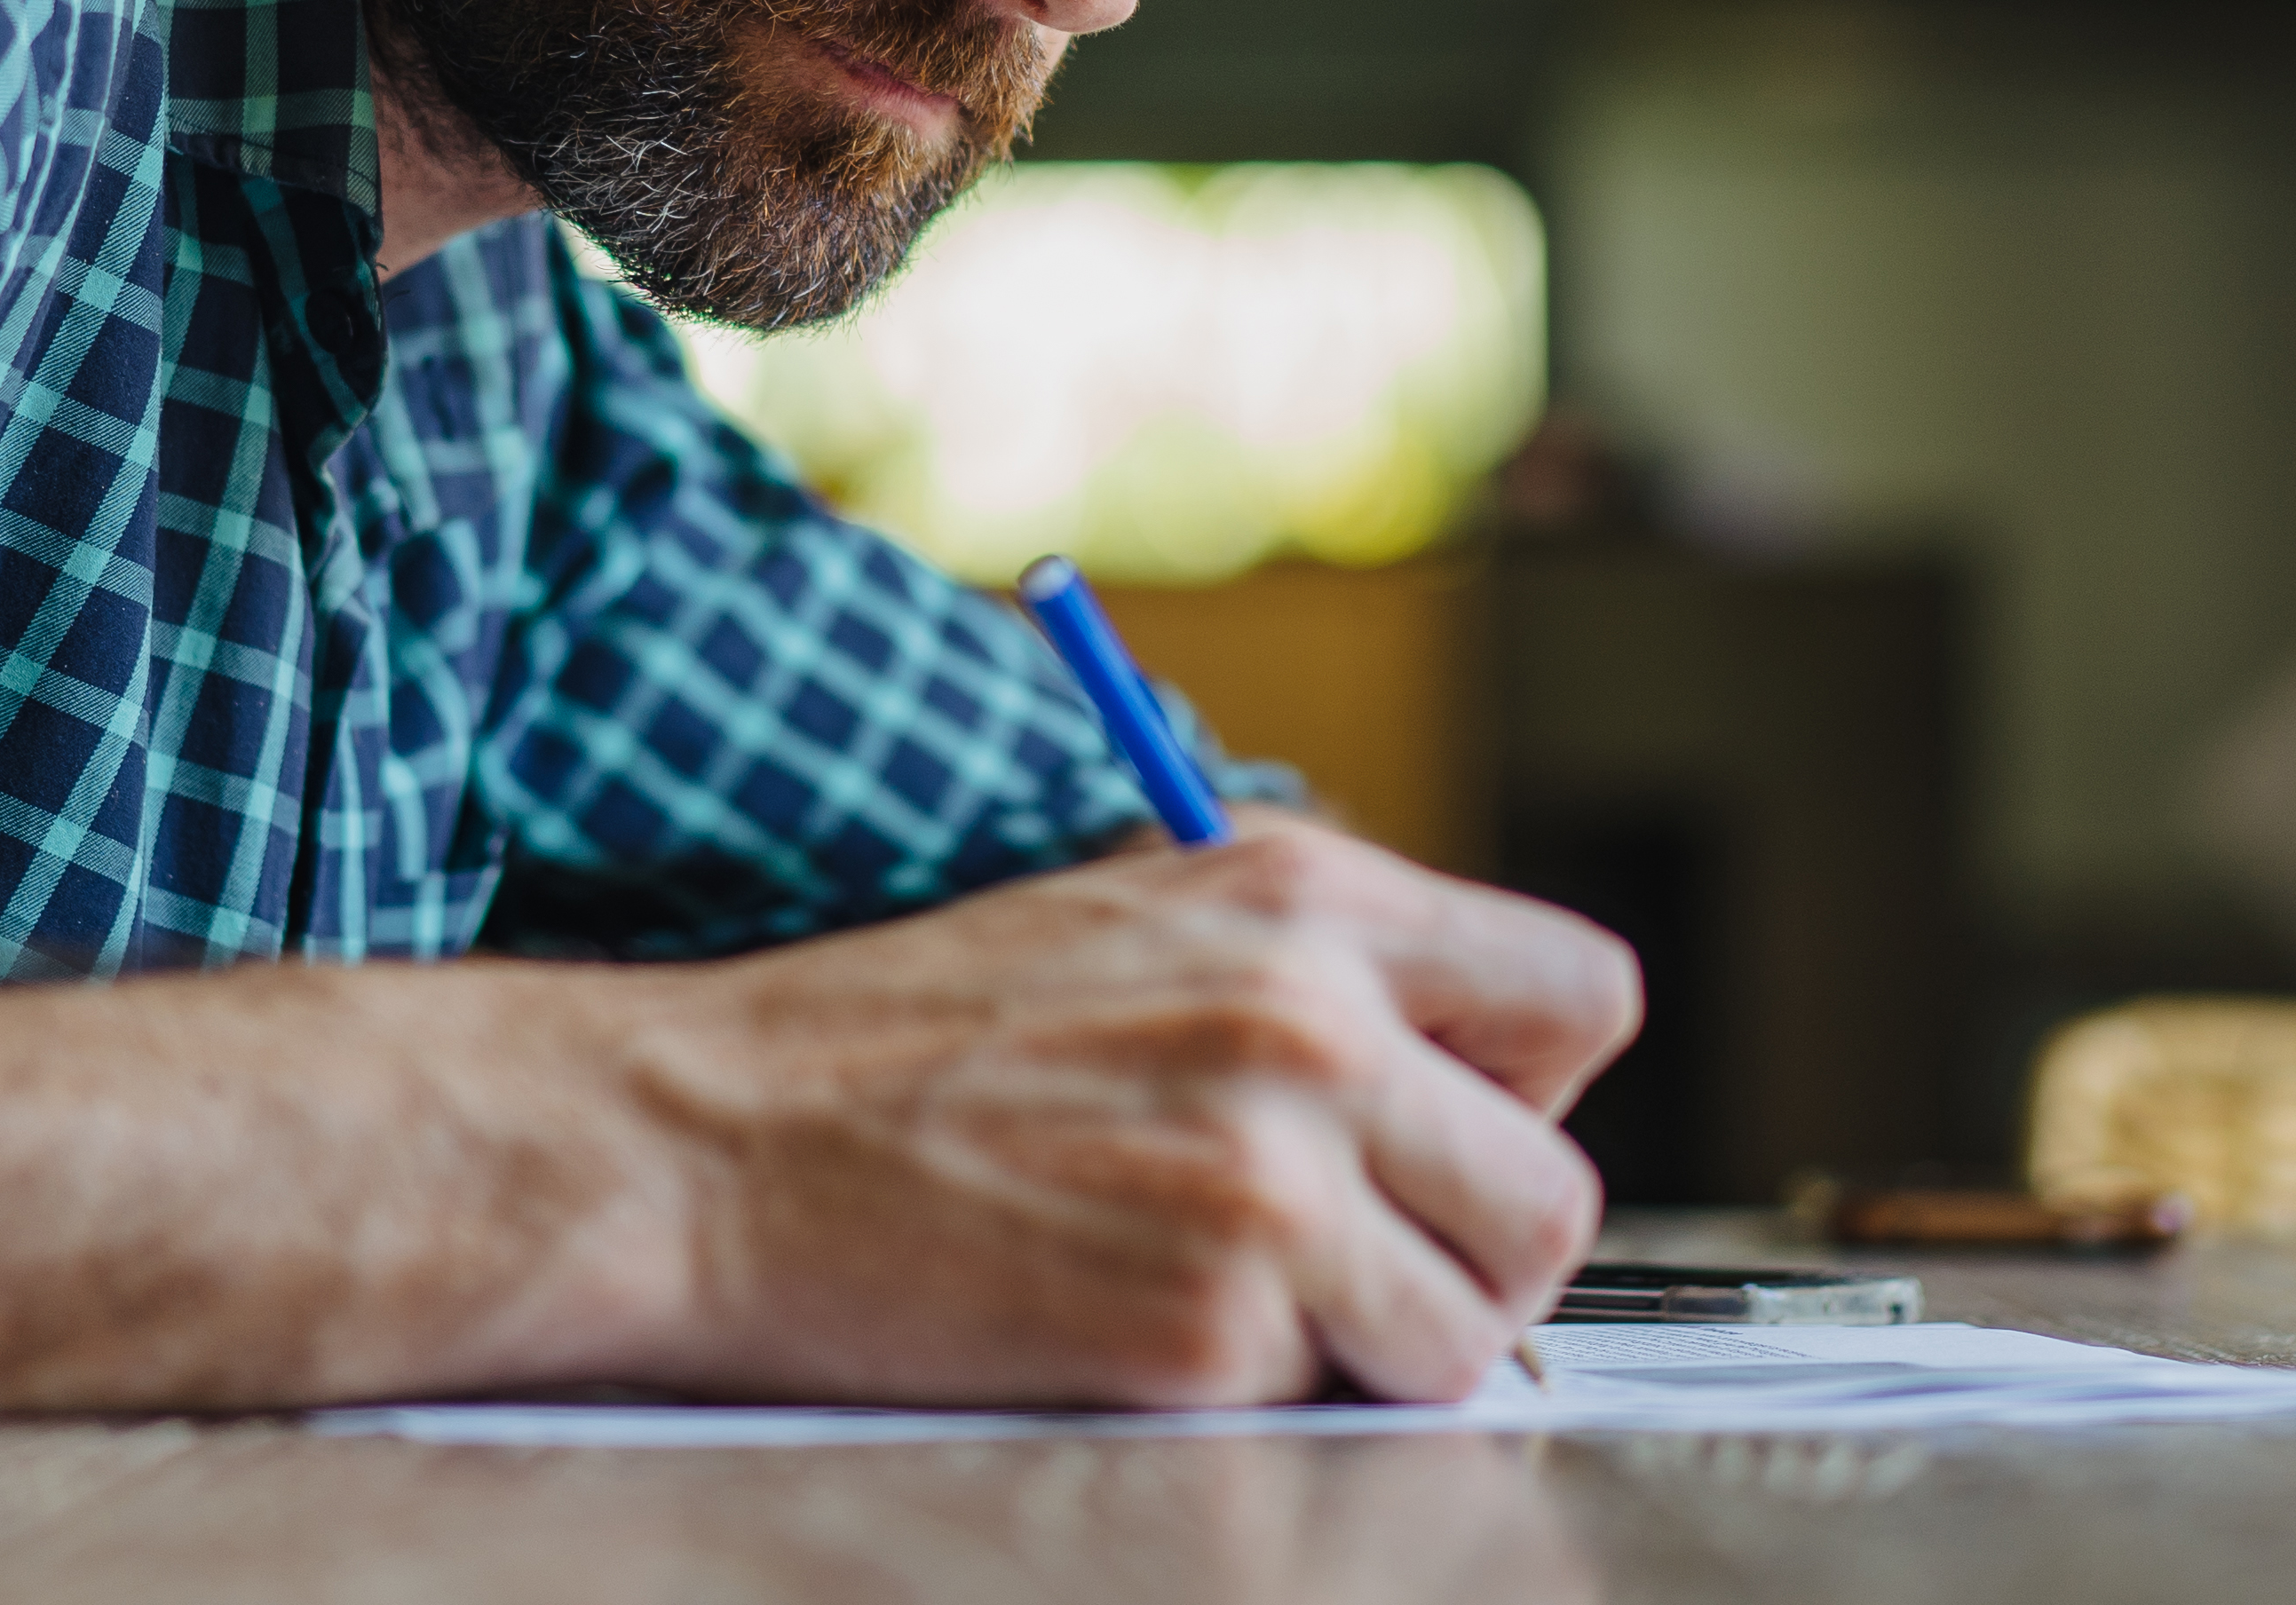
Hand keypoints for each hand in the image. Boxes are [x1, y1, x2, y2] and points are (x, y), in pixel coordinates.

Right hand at [605, 826, 1637, 1410]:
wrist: (711, 1143)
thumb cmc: (904, 1043)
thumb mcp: (1138, 922)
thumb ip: (1315, 971)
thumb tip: (1466, 1071)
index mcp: (1306, 895)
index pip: (1584, 995)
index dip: (1525, 1087)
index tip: (1439, 1130)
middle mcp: (1314, 1020)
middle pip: (1556, 1195)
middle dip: (1466, 1251)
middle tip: (1341, 1259)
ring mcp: (1267, 1177)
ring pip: (1472, 1328)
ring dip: (1376, 1344)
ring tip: (1232, 1298)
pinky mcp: (1207, 1325)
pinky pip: (1335, 1400)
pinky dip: (1255, 1392)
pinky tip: (1132, 1323)